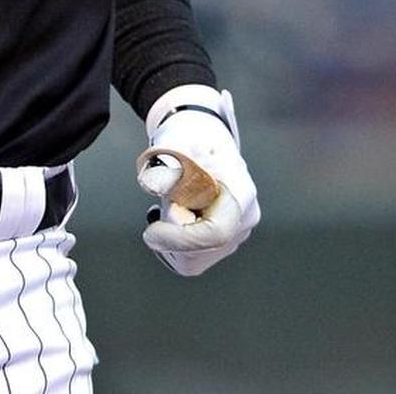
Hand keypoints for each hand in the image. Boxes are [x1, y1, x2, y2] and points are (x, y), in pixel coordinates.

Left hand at [137, 85, 259, 275]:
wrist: (201, 136)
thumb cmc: (188, 137)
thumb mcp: (173, 145)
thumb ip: (166, 168)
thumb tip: (158, 186)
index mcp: (240, 192)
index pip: (215, 233)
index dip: (180, 239)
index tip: (150, 232)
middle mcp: (245, 218)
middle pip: (201, 250)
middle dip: (172, 232)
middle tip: (164, 202)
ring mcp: (237, 232)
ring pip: (194, 259)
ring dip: (171, 239)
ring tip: (172, 204)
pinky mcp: (224, 241)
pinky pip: (192, 258)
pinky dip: (173, 243)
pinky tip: (174, 215)